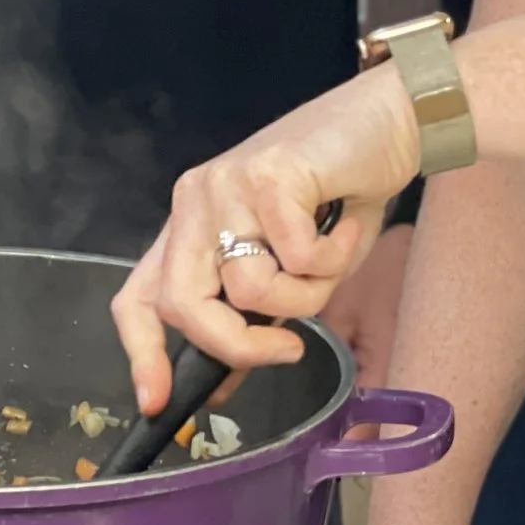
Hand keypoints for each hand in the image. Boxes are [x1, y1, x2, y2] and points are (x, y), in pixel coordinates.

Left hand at [111, 66, 420, 415]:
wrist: (385, 123)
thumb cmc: (339, 195)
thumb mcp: (290, 268)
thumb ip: (252, 314)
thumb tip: (223, 383)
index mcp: (191, 224)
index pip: (139, 294)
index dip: (142, 352)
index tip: (155, 401)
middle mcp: (196, 201)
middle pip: (183, 303)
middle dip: (235, 345)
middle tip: (287, 349)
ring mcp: (226, 184)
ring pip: (248, 289)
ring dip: (304, 296)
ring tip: (328, 258)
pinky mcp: (268, 175)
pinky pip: (298, 258)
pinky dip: (334, 257)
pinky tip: (343, 222)